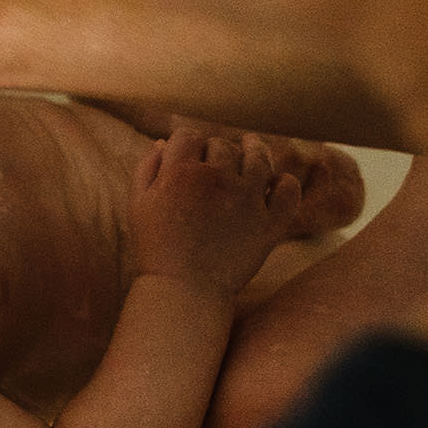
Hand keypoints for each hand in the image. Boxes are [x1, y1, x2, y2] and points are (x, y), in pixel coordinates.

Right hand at [130, 128, 303, 299]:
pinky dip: (285, 183)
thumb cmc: (156, 249)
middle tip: (217, 161)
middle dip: (217, 149)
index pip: (189, 136)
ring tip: (253, 147)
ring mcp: (247, 200)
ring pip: (259, 157)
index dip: (189, 142)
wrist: (183, 291)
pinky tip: (276, 183)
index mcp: (181, 172)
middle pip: (222, 145)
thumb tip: (165, 141)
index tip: (192, 152)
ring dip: (256, 149)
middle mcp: (217, 179)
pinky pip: (288, 191)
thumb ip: (148, 169)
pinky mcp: (269, 223)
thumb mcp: (139, 205)